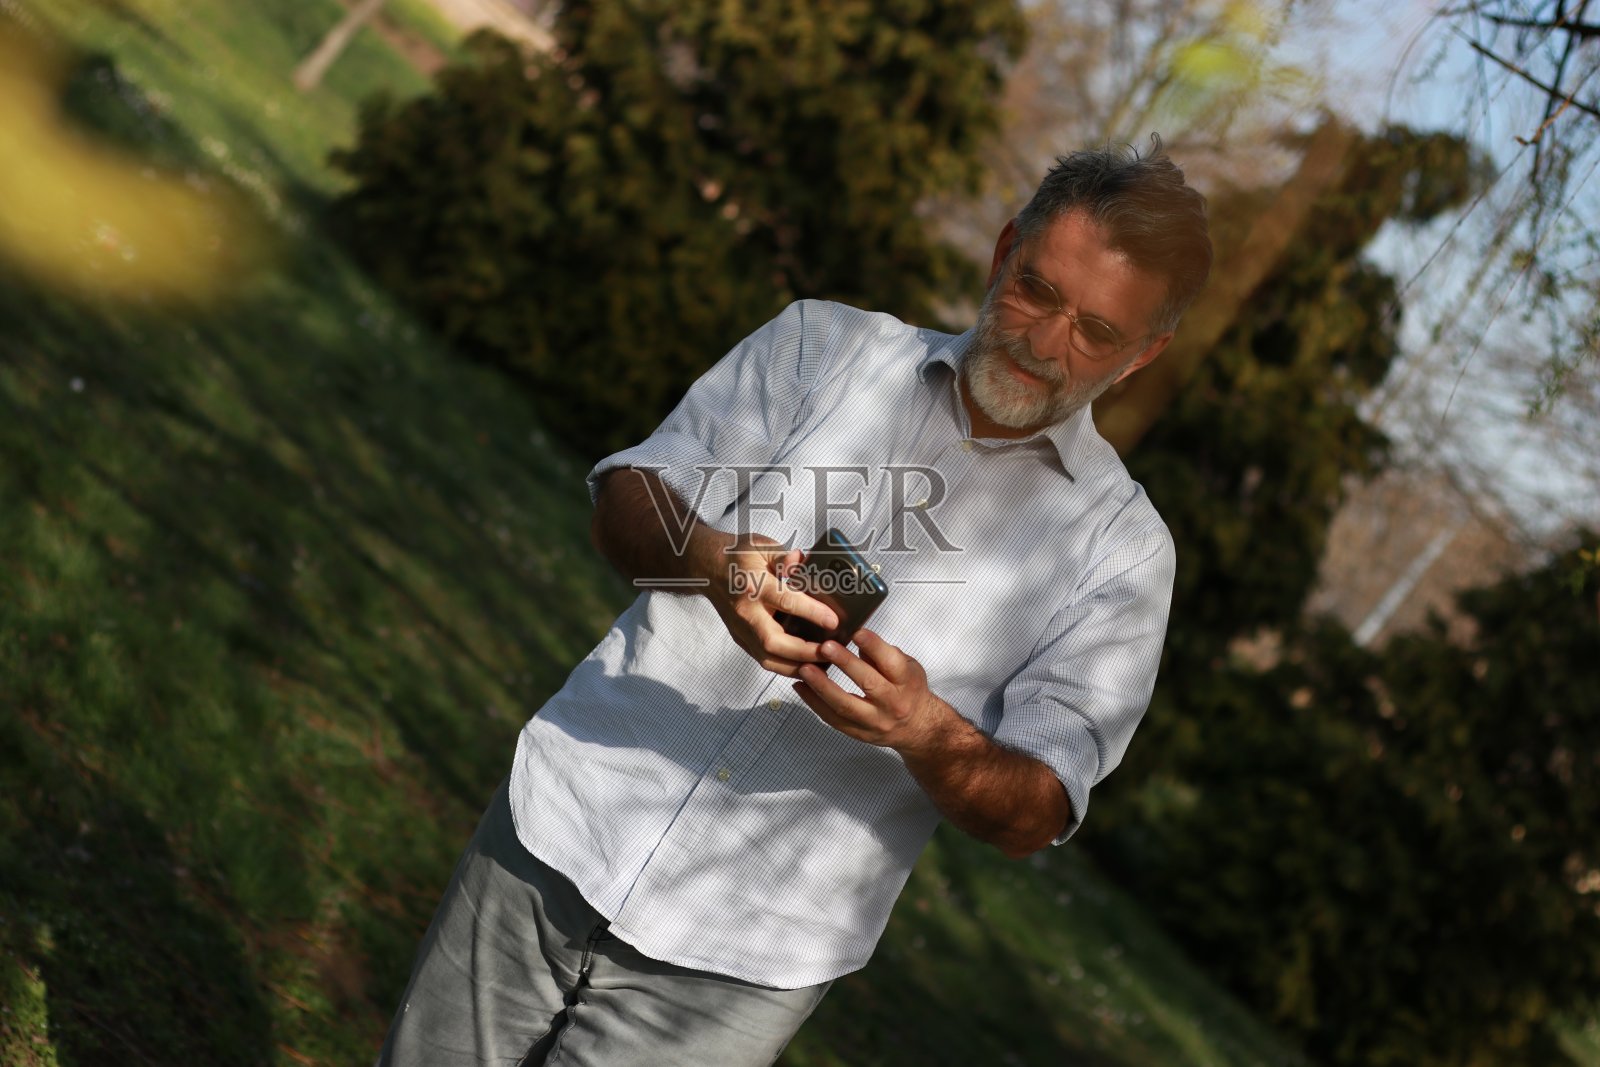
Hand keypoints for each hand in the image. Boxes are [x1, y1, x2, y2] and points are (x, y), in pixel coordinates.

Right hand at [692, 528, 838, 676]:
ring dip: (796, 666)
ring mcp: (741, 629)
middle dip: (804, 652)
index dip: (812, 612)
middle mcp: (745, 612)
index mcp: (752, 585)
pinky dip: (785, 666)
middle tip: (830, 652)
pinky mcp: (741, 638)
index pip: (785, 601)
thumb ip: (785, 557)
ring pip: (767, 658)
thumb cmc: (737, 556)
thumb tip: (803, 561)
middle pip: (773, 642)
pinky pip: (763, 659)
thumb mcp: (762, 547)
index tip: (833, 621)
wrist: (708, 567)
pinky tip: (805, 665)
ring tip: (822, 665)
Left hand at [792, 628, 951, 754]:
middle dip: (845, 664)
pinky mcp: (859, 733)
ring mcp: (875, 721)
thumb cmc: (909, 689)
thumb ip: (882, 654)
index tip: (856, 632)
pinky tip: (800, 687)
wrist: (917, 727)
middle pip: (868, 684)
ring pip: (845, 706)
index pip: (891, 663)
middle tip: (825, 647)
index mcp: (907, 682)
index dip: (874, 647)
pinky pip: (833, 719)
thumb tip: (854, 635)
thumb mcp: (907, 666)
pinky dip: (814, 703)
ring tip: (805, 669)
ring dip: (822, 686)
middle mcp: (892, 703)